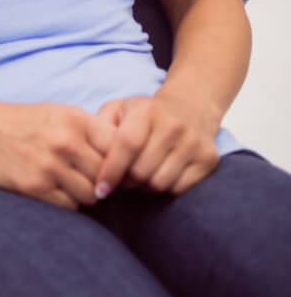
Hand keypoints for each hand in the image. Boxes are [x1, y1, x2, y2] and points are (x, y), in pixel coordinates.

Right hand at [0, 101, 114, 210]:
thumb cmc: (24, 122)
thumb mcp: (58, 113)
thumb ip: (90, 131)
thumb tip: (125, 157)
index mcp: (75, 119)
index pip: (119, 147)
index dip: (122, 161)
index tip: (117, 168)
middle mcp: (65, 141)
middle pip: (107, 175)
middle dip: (104, 181)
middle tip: (94, 180)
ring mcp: (50, 166)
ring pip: (91, 195)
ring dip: (85, 194)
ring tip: (71, 183)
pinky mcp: (35, 187)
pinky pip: (69, 206)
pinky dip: (67, 202)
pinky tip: (55, 190)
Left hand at [93, 93, 219, 198]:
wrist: (191, 107)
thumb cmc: (146, 113)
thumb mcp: (120, 109)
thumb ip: (100, 126)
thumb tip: (88, 154)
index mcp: (147, 111)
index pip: (126, 145)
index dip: (111, 170)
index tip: (100, 189)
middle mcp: (173, 125)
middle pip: (142, 171)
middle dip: (127, 181)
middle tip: (122, 179)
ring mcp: (193, 143)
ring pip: (160, 183)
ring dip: (145, 187)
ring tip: (140, 176)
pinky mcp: (208, 159)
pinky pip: (179, 189)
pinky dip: (165, 189)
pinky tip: (159, 175)